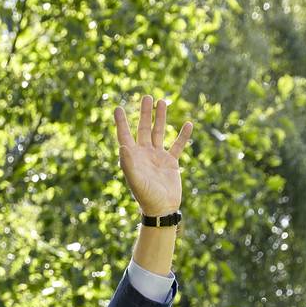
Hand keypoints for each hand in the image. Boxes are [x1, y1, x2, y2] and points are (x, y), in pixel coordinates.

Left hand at [113, 95, 192, 217]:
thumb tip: (123, 146)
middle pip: (144, 129)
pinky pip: (177, 146)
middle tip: (147, 96)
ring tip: (162, 101)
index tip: (117, 108)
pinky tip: (187, 123)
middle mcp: (144, 155)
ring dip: (161, 118)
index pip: (125, 136)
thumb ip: (128, 164)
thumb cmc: (147, 197)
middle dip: (145, 113)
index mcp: (133, 158)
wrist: (162, 210)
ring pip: (159, 133)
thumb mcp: (136, 180)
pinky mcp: (171, 163)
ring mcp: (158, 158)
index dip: (121, 123)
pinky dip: (183, 136)